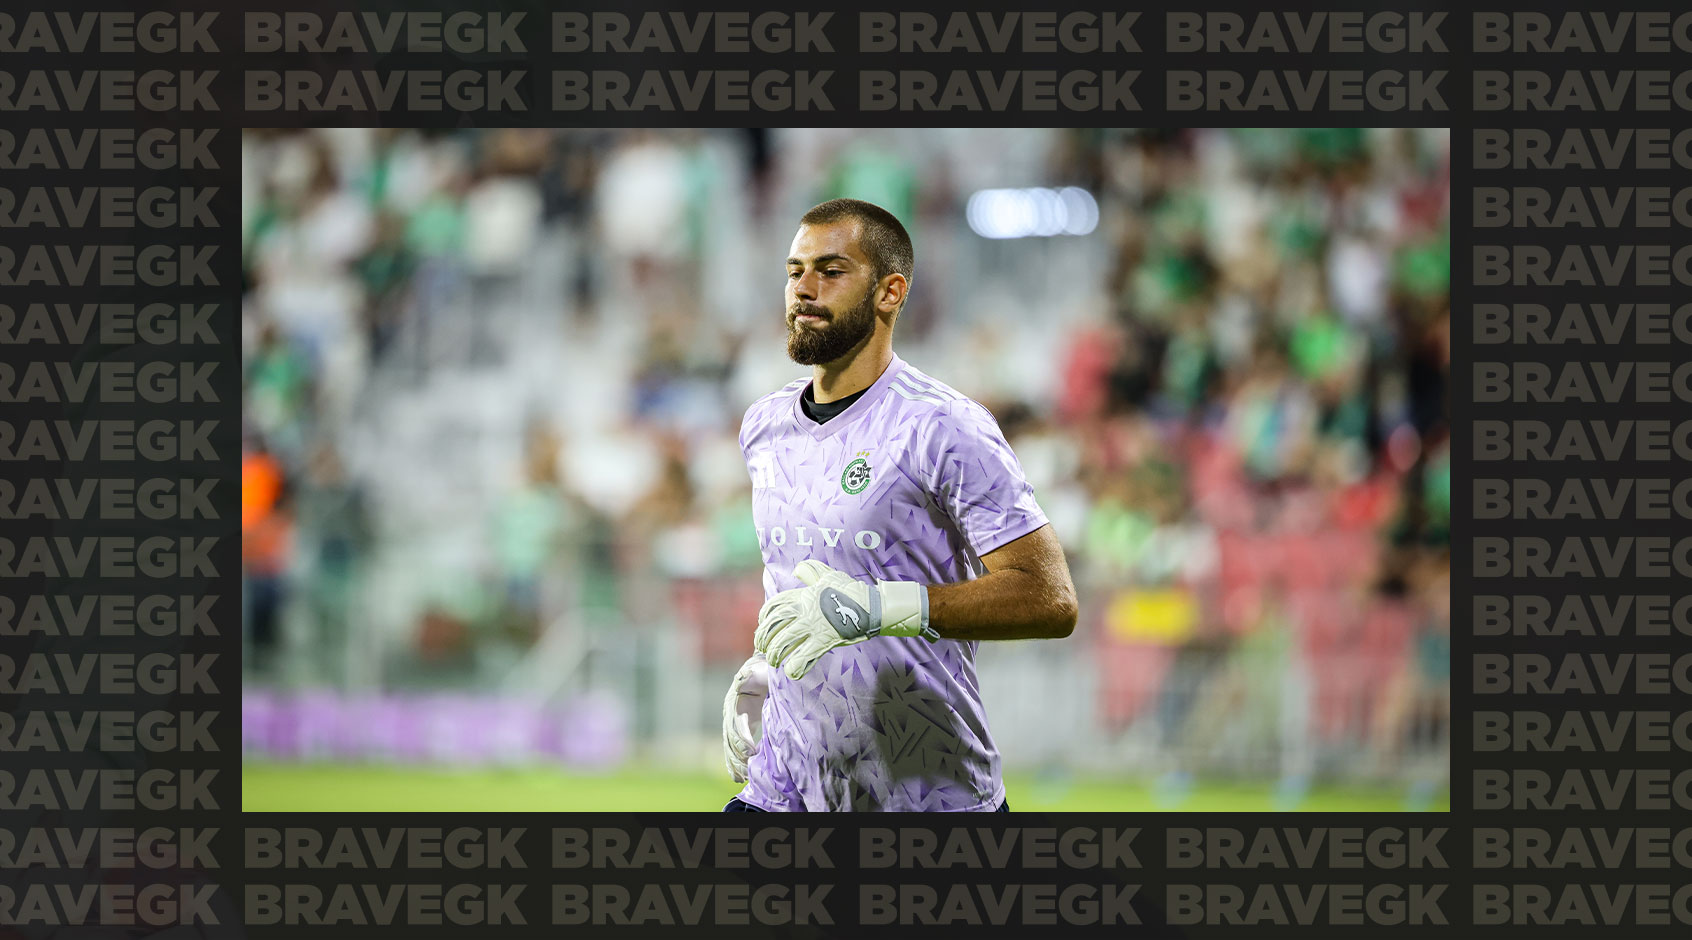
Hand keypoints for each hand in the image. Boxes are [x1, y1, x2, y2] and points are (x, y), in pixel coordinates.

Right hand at [722, 654, 771, 781]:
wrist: (762, 669)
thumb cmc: (766, 670)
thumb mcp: (762, 671)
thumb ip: (754, 675)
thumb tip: (744, 677)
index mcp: (737, 700)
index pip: (736, 722)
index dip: (742, 737)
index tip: (750, 751)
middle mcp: (731, 712)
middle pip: (730, 738)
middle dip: (737, 756)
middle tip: (746, 771)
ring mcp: (734, 721)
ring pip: (730, 746)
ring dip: (735, 763)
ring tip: (741, 778)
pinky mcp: (741, 727)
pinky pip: (734, 747)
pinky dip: (734, 762)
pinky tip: (737, 777)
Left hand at [754, 559, 935, 679]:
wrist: (871, 605)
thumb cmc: (850, 591)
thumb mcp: (829, 576)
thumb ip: (811, 571)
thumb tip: (797, 569)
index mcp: (803, 595)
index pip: (775, 605)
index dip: (765, 616)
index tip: (762, 624)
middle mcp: (804, 610)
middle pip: (774, 625)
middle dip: (764, 638)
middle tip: (762, 647)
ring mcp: (813, 626)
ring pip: (784, 642)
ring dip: (775, 654)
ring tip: (774, 662)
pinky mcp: (823, 641)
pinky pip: (803, 657)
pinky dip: (795, 667)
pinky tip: (792, 672)